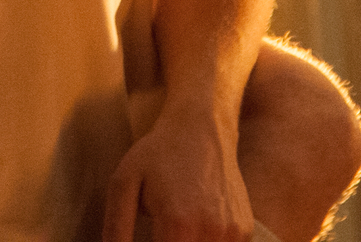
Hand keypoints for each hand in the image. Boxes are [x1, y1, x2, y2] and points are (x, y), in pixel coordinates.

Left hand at [103, 107, 256, 241]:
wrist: (201, 128)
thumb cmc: (159, 153)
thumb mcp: (123, 182)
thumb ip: (116, 227)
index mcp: (178, 224)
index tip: (147, 236)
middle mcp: (210, 232)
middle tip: (160, 230)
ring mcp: (232, 233)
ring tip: (178, 225)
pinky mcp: (244, 231)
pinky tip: (196, 224)